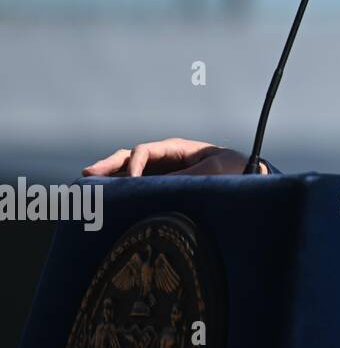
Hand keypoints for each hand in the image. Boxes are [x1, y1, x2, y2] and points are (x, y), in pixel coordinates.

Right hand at [83, 138, 264, 176]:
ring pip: (127, 171)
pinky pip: (137, 186)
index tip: (130, 181)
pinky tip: (106, 199)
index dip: (133, 164)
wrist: (245, 176)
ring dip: (108, 177)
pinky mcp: (161, 186)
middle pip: (128, 158)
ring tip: (87, 186)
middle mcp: (162, 158)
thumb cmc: (230, 168)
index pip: (144, 151)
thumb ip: (188, 176)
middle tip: (87, 174)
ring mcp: (159, 172)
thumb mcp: (212, 169)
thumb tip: (161, 186)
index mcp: (174, 148)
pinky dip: (120, 190)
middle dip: (108, 165)